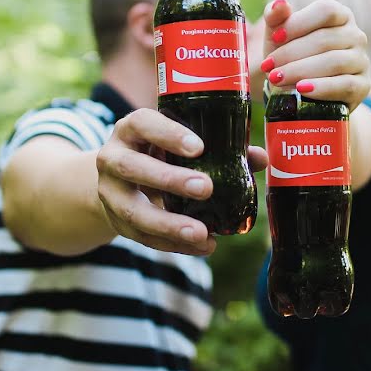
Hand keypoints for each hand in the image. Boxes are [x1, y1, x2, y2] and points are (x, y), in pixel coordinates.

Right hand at [95, 108, 267, 254]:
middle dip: (170, 180)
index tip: (199, 147)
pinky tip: (200, 247)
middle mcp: (113, 157)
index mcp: (131, 129)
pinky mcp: (117, 222)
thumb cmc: (158, 153)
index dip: (168, 134)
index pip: (143, 124)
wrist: (117, 179)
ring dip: (168, 224)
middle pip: (134, 168)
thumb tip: (260, 158)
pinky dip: (172, 244)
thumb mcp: (177, 143)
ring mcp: (110, 192)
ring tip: (202, 233)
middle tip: (206, 188)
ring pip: (134, 211)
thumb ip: (217, 147)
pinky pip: (142, 237)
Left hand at [260, 0, 370, 110]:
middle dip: (291, 53)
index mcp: (340, 15)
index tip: (275, 37)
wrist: (298, 91)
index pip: (326, 11)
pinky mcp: (363, 86)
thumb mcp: (278, 36)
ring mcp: (362, 61)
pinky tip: (301, 89)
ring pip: (335, 62)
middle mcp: (356, 35)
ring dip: (301, 71)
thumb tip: (278, 5)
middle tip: (268, 66)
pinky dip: (321, 88)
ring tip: (277, 78)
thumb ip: (275, 17)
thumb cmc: (290, 56)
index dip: (299, 23)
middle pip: (325, 39)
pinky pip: (345, 85)